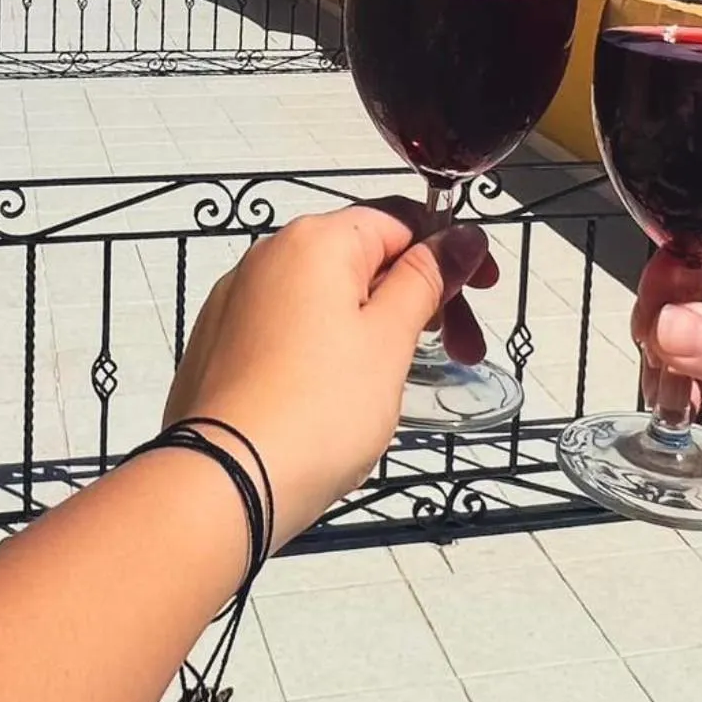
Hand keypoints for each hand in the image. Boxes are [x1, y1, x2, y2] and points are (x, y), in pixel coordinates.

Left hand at [164, 202, 498, 545]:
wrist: (224, 480)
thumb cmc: (316, 411)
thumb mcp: (390, 341)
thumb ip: (426, 281)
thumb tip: (459, 237)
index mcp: (315, 242)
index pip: (401, 221)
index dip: (449, 253)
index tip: (481, 289)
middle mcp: (267, 258)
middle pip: (363, 259)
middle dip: (420, 298)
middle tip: (462, 351)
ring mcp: (237, 303)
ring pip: (326, 299)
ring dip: (375, 328)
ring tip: (398, 382)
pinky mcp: (220, 347)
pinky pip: (289, 331)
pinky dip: (327, 350)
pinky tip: (340, 397)